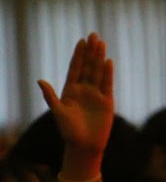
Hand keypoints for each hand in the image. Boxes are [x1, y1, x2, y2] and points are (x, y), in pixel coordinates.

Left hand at [36, 32, 113, 154]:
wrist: (85, 146)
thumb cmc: (69, 132)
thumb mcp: (57, 112)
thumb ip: (50, 96)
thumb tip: (40, 80)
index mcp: (70, 90)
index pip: (75, 68)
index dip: (78, 55)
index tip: (81, 41)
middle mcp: (84, 90)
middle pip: (88, 66)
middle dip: (91, 51)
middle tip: (93, 35)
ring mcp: (96, 95)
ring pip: (98, 72)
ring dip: (100, 58)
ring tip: (102, 43)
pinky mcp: (107, 102)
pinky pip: (108, 84)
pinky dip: (108, 73)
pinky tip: (109, 61)